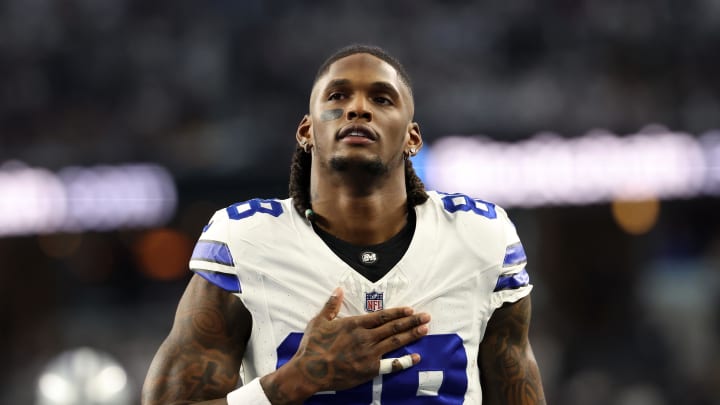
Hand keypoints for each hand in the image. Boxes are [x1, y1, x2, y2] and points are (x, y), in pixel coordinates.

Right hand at [260, 287, 430, 403]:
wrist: (310, 371)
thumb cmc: (313, 345)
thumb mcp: (319, 321)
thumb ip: (331, 304)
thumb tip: (338, 289)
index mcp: (355, 324)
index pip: (382, 316)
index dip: (398, 312)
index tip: (411, 309)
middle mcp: (365, 337)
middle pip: (393, 327)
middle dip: (411, 322)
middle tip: (426, 317)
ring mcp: (369, 354)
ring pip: (395, 342)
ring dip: (411, 335)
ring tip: (425, 330)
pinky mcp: (370, 370)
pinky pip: (391, 364)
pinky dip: (405, 361)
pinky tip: (416, 357)